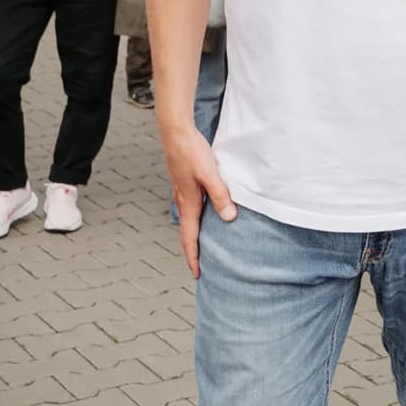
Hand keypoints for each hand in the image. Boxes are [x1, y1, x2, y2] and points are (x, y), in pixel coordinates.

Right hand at [163, 125, 235, 276]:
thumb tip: (229, 218)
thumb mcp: (209, 174)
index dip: (193, 257)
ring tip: (204, 247)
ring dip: (194, 236)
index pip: (189, 238)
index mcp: (188, 203)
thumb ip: (220, 196)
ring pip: (189, 221)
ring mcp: (182, 193)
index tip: (197, 274)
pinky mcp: (185, 184)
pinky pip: (191, 209)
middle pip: (187, 233)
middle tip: (201, 267)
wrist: (176, 132)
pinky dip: (196, 221)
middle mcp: (182, 201)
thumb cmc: (191, 151)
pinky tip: (206, 217)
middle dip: (193, 252)